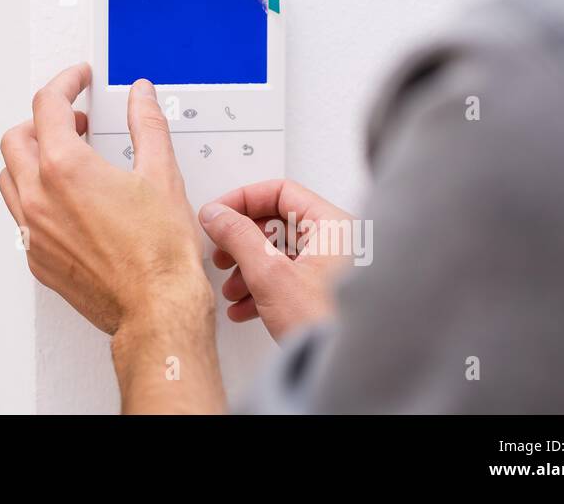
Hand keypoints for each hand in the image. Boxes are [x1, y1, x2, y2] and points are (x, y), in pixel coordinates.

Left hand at [0, 64, 210, 335]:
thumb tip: (141, 98)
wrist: (156, 309)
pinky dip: (36, 196)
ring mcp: (33, 230)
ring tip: (66, 157)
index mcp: (64, 169)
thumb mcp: (161, 174)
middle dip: (43, 121)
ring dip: (31, 158)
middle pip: (16, 138)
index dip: (65, 83)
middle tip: (74, 120)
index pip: (47, 104)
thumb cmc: (160, 254)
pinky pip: (20, 215)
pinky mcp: (37, 258)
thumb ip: (147, 125)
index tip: (78, 80)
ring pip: (9, 177)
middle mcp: (38, 198)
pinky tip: (66, 200)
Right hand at [199, 179, 356, 341]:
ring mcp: (333, 269)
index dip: (243, 201)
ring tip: (232, 288)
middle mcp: (338, 242)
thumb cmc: (327, 324)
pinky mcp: (325, 294)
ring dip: (247, 269)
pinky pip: (288, 277)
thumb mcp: (271, 274)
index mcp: (334, 225)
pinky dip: (262, 288)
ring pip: (279, 253)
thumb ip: (238, 237)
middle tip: (222, 252)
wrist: (347, 372)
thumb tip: (216, 214)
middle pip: (277, 224)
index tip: (218, 215)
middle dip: (242, 242)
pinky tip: (245, 307)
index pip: (280, 192)